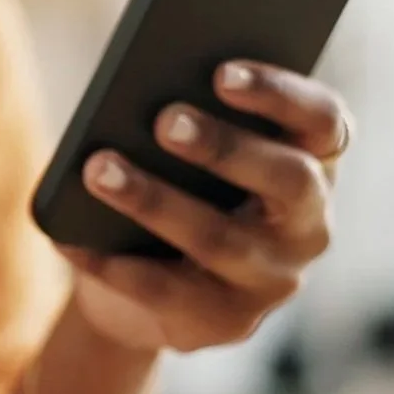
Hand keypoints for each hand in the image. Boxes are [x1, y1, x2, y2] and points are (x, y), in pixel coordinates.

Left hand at [60, 60, 350, 352]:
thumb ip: (182, 116)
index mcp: (313, 160)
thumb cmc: (169, 186)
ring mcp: (273, 279)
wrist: (140, 287)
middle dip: (225, 147)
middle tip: (164, 120)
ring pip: (220, 238)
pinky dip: (112, 261)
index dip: (280, 94)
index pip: (323, 120)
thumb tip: (137, 91)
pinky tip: (70, 237)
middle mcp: (309, 223)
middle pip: (288, 179)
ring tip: (98, 169)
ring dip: (154, 200)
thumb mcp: (182, 150)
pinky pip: (166, 291)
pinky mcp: (227, 322)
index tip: (222, 72)